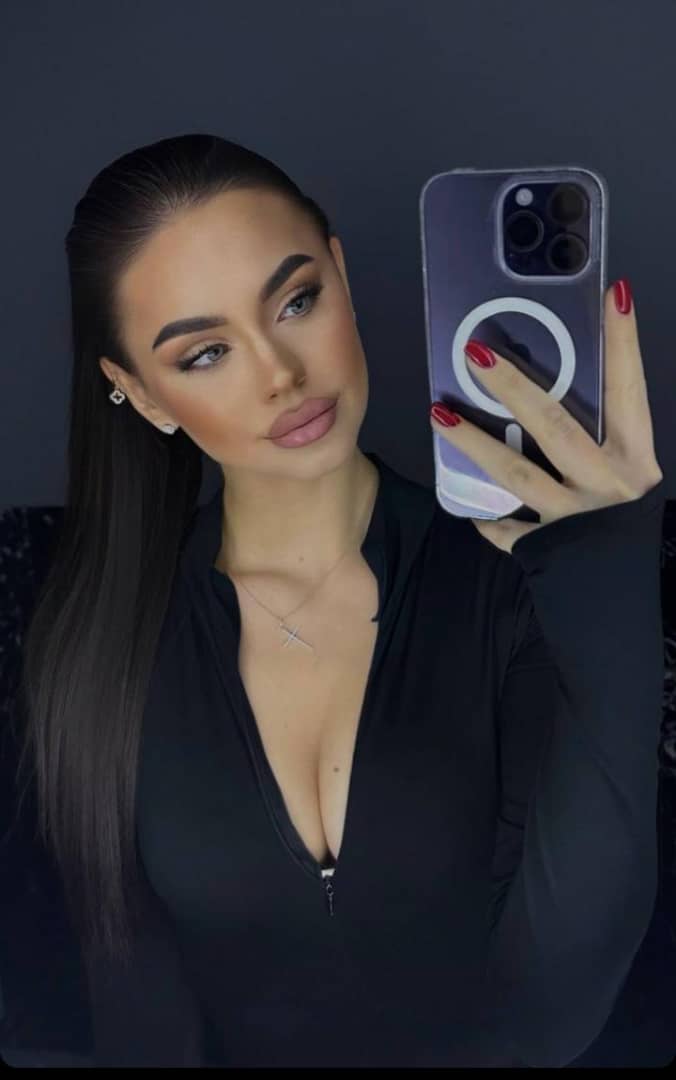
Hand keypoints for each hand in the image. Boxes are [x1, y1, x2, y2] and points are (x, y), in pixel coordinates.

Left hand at [429, 280, 663, 554]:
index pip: (630, 390)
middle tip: (475, 352)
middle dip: (513, 387)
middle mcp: (607, 483)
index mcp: (636, 460)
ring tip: (440, 416)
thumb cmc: (648, 539)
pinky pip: (510, 533)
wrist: (650, 609)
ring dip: (476, 443)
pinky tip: (469, 512)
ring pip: (517, 474)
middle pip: (555, 425)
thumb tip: (578, 398)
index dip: (623, 343)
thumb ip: (615, 444)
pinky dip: (490, 524)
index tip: (612, 294)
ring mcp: (573, 517)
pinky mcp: (548, 550)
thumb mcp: (640, 480)